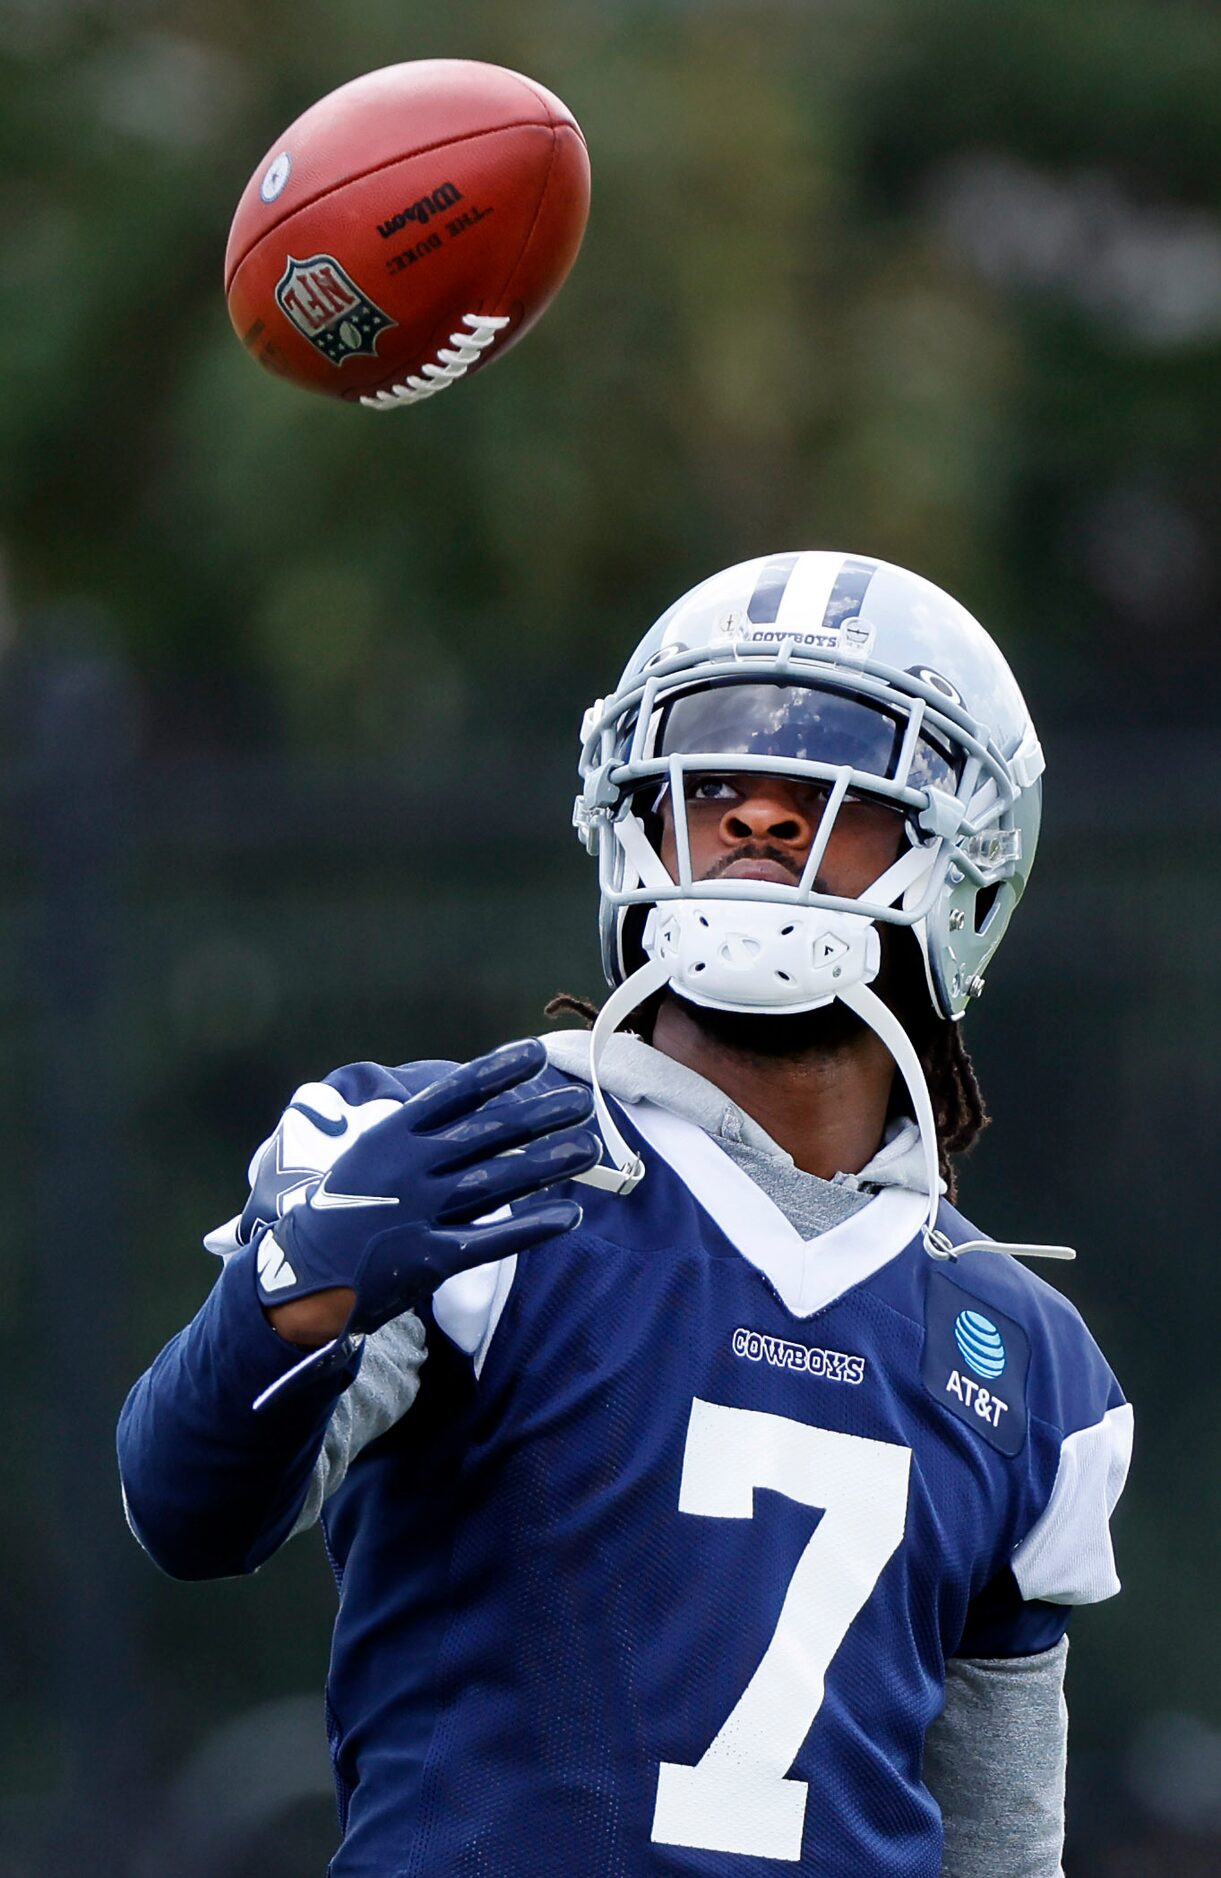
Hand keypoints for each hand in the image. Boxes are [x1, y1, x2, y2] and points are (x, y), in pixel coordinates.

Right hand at [254, 1040, 596, 1335]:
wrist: (301, 1274)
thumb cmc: (348, 1207)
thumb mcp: (372, 1154)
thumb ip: (422, 1134)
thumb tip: (481, 1106)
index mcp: (392, 1135)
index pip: (455, 1094)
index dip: (498, 1071)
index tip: (536, 1054)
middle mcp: (408, 1168)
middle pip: (486, 1134)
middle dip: (539, 1114)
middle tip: (582, 1101)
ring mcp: (419, 1213)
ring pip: (497, 1181)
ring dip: (548, 1163)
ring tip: (589, 1147)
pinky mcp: (429, 1258)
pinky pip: (490, 1240)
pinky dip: (532, 1228)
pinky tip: (570, 1217)